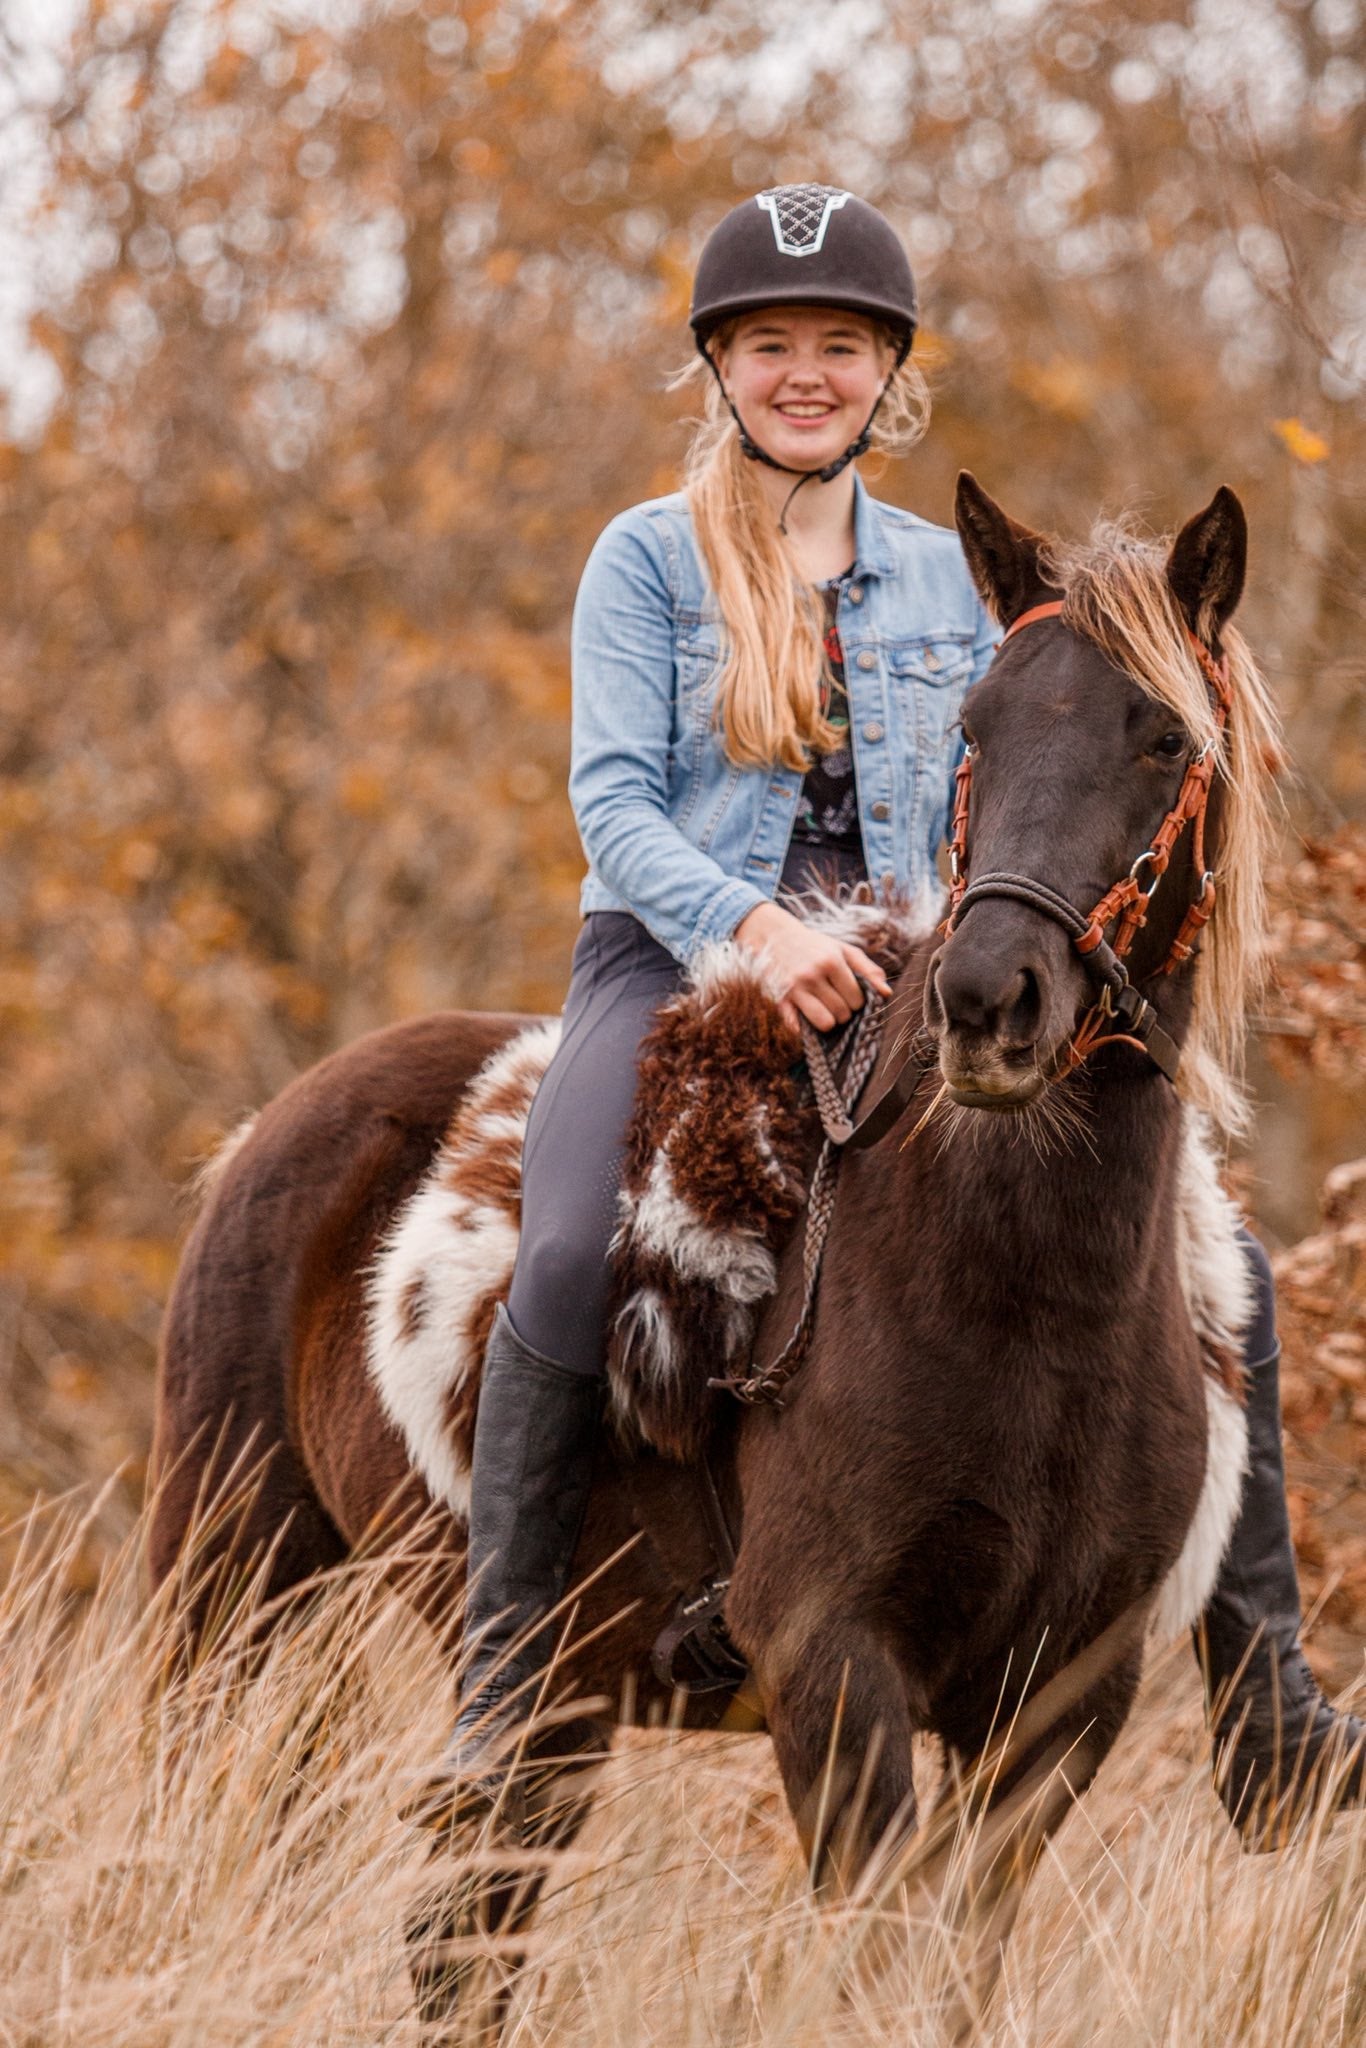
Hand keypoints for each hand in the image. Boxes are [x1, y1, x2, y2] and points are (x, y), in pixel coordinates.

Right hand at [732, 900, 892, 1033]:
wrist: (773, 936)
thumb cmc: (814, 946)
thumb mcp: (842, 950)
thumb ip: (867, 970)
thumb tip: (887, 994)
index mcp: (831, 961)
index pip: (857, 999)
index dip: (857, 1001)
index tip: (850, 995)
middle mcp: (812, 975)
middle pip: (843, 1013)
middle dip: (844, 1012)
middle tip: (836, 1001)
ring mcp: (794, 988)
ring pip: (825, 1023)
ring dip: (828, 1022)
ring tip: (824, 1010)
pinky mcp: (778, 1000)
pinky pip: (797, 1027)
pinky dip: (804, 1029)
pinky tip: (805, 1018)